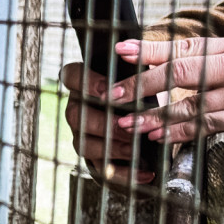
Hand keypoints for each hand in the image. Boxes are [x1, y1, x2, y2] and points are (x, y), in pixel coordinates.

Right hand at [61, 62, 152, 183]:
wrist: (151, 126)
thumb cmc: (144, 94)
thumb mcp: (143, 77)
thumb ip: (137, 67)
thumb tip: (132, 51)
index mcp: (85, 85)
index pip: (72, 75)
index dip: (86, 82)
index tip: (108, 89)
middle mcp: (78, 110)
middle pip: (75, 114)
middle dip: (102, 121)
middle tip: (127, 124)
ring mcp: (83, 136)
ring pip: (83, 143)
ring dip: (110, 146)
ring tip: (136, 148)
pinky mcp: (96, 159)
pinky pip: (103, 170)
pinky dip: (126, 173)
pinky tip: (147, 172)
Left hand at [112, 36, 223, 142]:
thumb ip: (205, 56)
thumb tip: (157, 56)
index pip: (183, 48)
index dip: (150, 51)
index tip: (121, 51)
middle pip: (181, 73)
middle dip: (142, 84)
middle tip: (113, 95)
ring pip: (191, 106)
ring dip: (156, 116)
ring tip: (129, 124)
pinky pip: (209, 127)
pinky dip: (181, 132)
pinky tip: (159, 137)